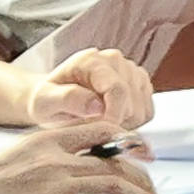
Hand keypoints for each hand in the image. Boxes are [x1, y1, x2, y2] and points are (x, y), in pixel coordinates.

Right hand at [0, 122, 159, 193]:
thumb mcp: (22, 151)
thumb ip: (55, 152)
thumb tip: (87, 159)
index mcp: (48, 139)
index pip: (102, 129)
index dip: (130, 140)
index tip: (145, 151)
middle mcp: (55, 159)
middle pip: (113, 161)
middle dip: (140, 176)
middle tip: (153, 188)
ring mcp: (54, 187)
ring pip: (111, 185)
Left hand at [24, 46, 150, 132]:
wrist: (54, 98)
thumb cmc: (48, 99)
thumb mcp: (45, 101)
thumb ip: (68, 99)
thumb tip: (97, 106)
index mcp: (91, 60)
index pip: (117, 89)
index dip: (113, 116)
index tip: (101, 132)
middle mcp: (115, 61)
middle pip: (132, 103)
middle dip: (115, 122)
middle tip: (92, 126)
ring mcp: (131, 71)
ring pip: (142, 110)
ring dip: (124, 124)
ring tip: (100, 122)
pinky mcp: (141, 84)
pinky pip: (147, 112)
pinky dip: (132, 123)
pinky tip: (112, 120)